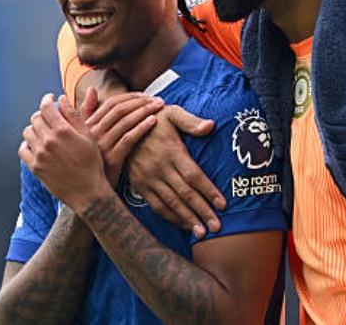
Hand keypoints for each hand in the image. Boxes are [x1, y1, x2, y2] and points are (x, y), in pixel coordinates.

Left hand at [18, 93, 109, 211]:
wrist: (88, 191)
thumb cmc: (92, 163)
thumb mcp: (88, 136)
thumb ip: (74, 116)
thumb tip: (62, 99)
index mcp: (63, 131)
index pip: (46, 107)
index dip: (47, 99)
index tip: (50, 98)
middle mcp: (49, 141)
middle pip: (35, 118)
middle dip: (42, 114)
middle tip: (48, 116)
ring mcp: (40, 155)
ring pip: (27, 132)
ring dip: (34, 128)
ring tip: (43, 131)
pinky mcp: (35, 167)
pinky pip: (23, 150)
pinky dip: (27, 144)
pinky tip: (36, 145)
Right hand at [83, 90, 163, 185]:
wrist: (90, 193)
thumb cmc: (93, 162)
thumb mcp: (86, 137)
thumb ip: (87, 113)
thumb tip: (91, 90)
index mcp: (88, 126)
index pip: (110, 103)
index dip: (130, 96)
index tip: (146, 95)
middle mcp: (93, 134)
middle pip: (120, 109)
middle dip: (141, 101)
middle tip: (158, 99)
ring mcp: (101, 146)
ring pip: (125, 121)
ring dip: (145, 111)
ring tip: (160, 106)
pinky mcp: (111, 159)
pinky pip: (128, 139)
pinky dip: (142, 128)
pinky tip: (154, 121)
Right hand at [126, 105, 224, 238]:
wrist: (123, 125)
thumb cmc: (154, 118)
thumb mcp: (172, 112)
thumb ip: (191, 121)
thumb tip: (211, 126)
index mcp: (171, 151)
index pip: (194, 176)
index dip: (208, 191)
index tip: (223, 205)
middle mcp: (160, 167)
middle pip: (185, 194)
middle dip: (202, 211)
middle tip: (217, 227)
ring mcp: (148, 178)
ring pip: (171, 203)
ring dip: (187, 219)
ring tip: (201, 233)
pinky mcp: (139, 185)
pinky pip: (156, 205)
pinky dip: (170, 217)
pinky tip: (183, 224)